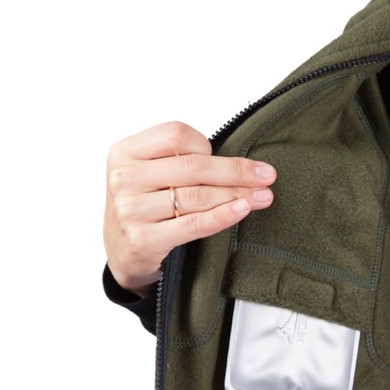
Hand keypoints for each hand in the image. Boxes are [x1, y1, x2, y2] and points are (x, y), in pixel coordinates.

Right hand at [104, 121, 275, 297]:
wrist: (122, 254)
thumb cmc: (144, 209)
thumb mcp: (148, 175)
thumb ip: (178, 162)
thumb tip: (241, 163)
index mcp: (124, 153)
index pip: (176, 135)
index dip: (206, 145)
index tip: (228, 160)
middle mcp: (123, 179)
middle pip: (193, 166)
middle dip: (236, 171)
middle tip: (266, 176)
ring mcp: (130, 210)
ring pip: (197, 196)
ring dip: (237, 195)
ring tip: (262, 196)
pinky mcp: (143, 239)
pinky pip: (194, 224)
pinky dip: (223, 216)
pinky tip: (242, 210)